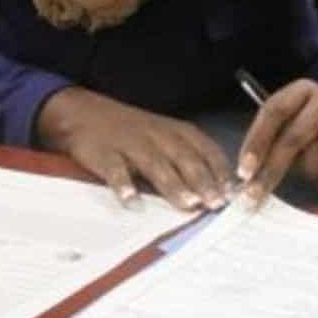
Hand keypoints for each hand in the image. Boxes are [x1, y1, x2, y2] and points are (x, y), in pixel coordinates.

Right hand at [36, 86, 229, 210]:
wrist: (84, 114)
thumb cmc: (134, 131)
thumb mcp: (165, 137)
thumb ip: (189, 159)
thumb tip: (221, 191)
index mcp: (176, 131)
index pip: (206, 149)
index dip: (220, 170)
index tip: (233, 192)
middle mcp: (157, 136)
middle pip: (184, 158)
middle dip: (203, 181)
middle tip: (216, 203)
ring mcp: (130, 144)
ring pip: (155, 165)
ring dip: (173, 185)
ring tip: (188, 203)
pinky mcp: (104, 154)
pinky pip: (115, 170)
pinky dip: (123, 185)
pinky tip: (131, 200)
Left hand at [235, 77, 317, 203]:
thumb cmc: (306, 127)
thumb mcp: (285, 122)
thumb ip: (266, 140)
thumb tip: (246, 173)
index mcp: (304, 89)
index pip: (275, 111)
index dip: (257, 142)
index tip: (244, 171)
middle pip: (295, 136)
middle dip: (272, 169)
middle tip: (255, 195)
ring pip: (317, 158)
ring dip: (305, 173)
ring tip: (306, 171)